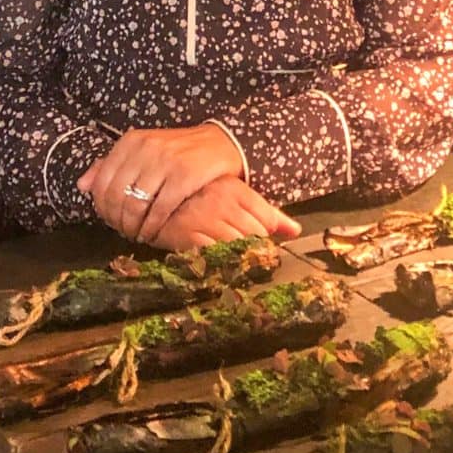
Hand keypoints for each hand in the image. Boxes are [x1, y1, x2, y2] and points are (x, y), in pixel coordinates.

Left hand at [77, 123, 243, 242]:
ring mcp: (166, 161)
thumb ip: (110, 166)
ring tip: (136, 234)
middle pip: (117, 196)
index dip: (102, 207)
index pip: (102, 181)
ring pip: (135, 205)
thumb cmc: (177, 151)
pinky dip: (152, 228)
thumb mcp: (142, 151)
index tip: (110, 219)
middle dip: (116, 220)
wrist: (220, 143)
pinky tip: (152, 234)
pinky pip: (159, 210)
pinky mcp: (185, 176)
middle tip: (123, 231)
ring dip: (133, 227)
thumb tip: (82, 185)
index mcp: (131, 141)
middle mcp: (146, 148)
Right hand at [146, 175, 301, 250]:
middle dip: (256, 248)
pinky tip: (216, 259)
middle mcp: (223, 203)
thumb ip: (268, 212)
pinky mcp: (188, 237)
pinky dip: (219, 262)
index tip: (262, 242)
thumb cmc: (202, 195)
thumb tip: (296, 231)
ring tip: (231, 256)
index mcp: (237, 189)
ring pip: (238, 248)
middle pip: (256, 236)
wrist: (156, 195)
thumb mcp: (236, 195)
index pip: (268, 219)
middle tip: (246, 252)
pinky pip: (215, 256)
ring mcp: (205, 220)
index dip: (268, 235)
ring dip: (239, 256)